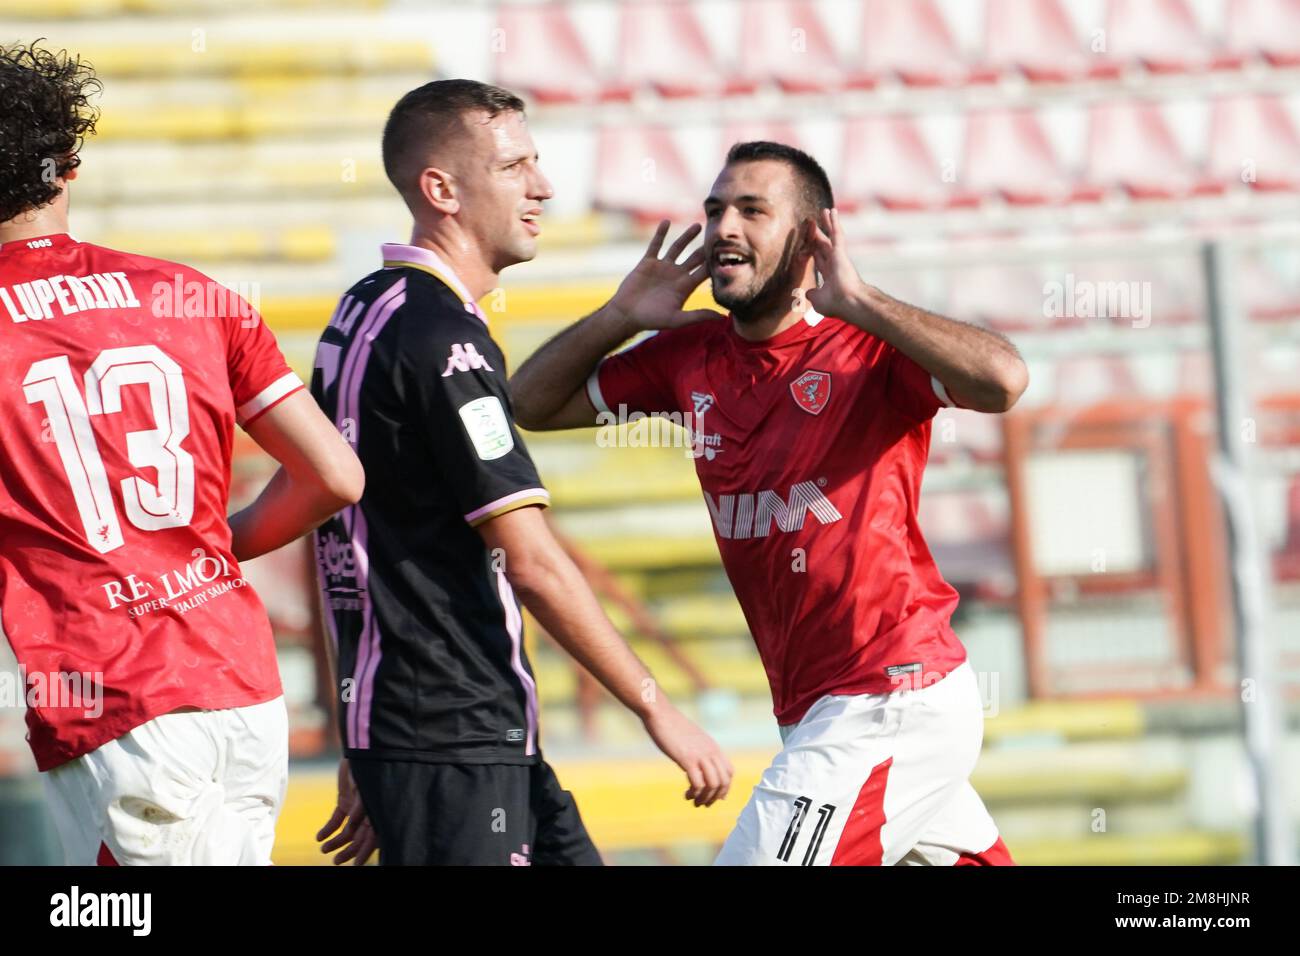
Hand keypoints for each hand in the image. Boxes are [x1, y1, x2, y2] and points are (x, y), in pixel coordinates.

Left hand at [316, 758, 377, 864]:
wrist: (360, 748)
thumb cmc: (367, 765)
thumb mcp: (366, 784)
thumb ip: (361, 804)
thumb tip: (351, 821)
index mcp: (378, 810)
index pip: (373, 837)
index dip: (365, 852)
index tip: (356, 865)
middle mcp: (368, 811)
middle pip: (359, 837)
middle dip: (348, 850)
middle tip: (336, 862)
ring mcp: (355, 807)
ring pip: (347, 830)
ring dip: (336, 842)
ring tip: (324, 850)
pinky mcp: (345, 800)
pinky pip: (337, 819)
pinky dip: (328, 829)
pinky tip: (320, 837)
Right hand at [607, 221, 724, 331]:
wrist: (626, 315)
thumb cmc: (651, 320)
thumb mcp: (677, 319)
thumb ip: (698, 316)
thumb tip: (722, 316)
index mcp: (685, 287)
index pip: (704, 272)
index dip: (715, 263)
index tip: (727, 252)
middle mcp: (676, 275)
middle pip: (695, 258)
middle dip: (705, 247)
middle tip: (718, 235)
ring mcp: (662, 267)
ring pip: (678, 248)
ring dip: (687, 237)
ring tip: (698, 226)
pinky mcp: (648, 263)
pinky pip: (656, 245)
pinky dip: (661, 234)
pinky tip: (667, 222)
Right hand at [641, 705, 733, 807]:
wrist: (660, 713)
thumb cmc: (672, 725)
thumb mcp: (692, 737)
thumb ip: (698, 748)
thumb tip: (698, 760)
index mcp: (713, 746)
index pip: (729, 772)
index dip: (725, 787)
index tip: (715, 796)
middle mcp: (710, 751)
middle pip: (724, 781)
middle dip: (716, 797)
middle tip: (703, 803)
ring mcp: (700, 755)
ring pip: (713, 784)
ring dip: (705, 798)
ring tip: (694, 802)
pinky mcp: (687, 759)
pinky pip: (698, 783)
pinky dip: (695, 793)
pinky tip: (686, 794)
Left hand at [805, 208, 871, 323]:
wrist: (849, 302)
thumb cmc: (837, 304)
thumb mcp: (818, 301)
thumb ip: (812, 295)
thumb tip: (807, 293)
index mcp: (830, 276)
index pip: (819, 261)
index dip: (813, 252)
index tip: (809, 245)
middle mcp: (834, 264)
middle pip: (823, 246)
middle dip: (817, 236)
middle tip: (812, 225)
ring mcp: (838, 256)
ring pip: (830, 236)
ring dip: (827, 224)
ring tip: (823, 211)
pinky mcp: (840, 251)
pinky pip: (836, 233)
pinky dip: (834, 221)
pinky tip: (831, 210)